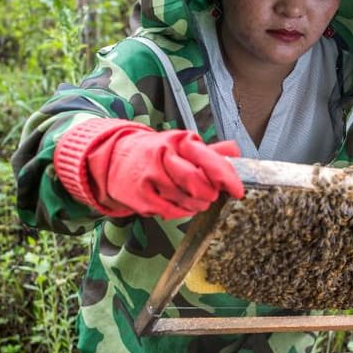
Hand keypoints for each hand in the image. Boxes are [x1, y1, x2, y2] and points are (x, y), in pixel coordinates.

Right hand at [54, 118, 243, 218]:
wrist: (114, 159)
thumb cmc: (156, 153)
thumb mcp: (182, 145)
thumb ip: (210, 152)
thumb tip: (236, 152)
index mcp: (179, 141)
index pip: (209, 159)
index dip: (227, 177)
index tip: (238, 191)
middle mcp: (164, 155)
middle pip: (198, 183)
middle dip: (210, 194)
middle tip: (210, 195)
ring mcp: (151, 177)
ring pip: (187, 201)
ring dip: (196, 205)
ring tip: (193, 199)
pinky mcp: (142, 197)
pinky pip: (172, 212)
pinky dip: (180, 212)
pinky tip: (177, 204)